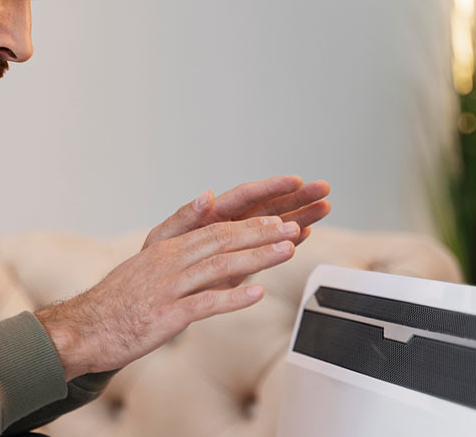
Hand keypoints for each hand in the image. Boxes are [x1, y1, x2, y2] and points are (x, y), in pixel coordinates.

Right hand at [35, 214, 307, 380]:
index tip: (278, 220)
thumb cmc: (117, 303)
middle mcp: (167, 262)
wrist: (84, 329)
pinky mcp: (165, 316)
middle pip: (221, 241)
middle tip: (292, 228)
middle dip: (260, 234)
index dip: (249, 226)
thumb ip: (178, 255)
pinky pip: (204, 303)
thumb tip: (205, 249)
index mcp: (165, 249)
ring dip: (256, 258)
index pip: (214, 230)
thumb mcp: (146, 269)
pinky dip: (233, 298)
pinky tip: (257, 294)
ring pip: (218, 267)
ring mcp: (166, 288)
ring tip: (286, 251)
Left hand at [143, 176, 330, 249]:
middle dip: (295, 197)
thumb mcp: (162, 240)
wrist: (150, 295)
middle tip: (323, 189)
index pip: (245, 196)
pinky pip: (268, 248)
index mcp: (210, 215)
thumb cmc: (152, 263)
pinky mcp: (242, 263)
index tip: (295, 180)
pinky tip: (306, 233)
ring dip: (299, 216)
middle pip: (267, 207)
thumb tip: (206, 195)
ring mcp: (238, 244)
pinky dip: (288, 241)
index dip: (271, 187)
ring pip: (273, 226)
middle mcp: (228, 225)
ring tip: (325, 207)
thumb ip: (184, 217)